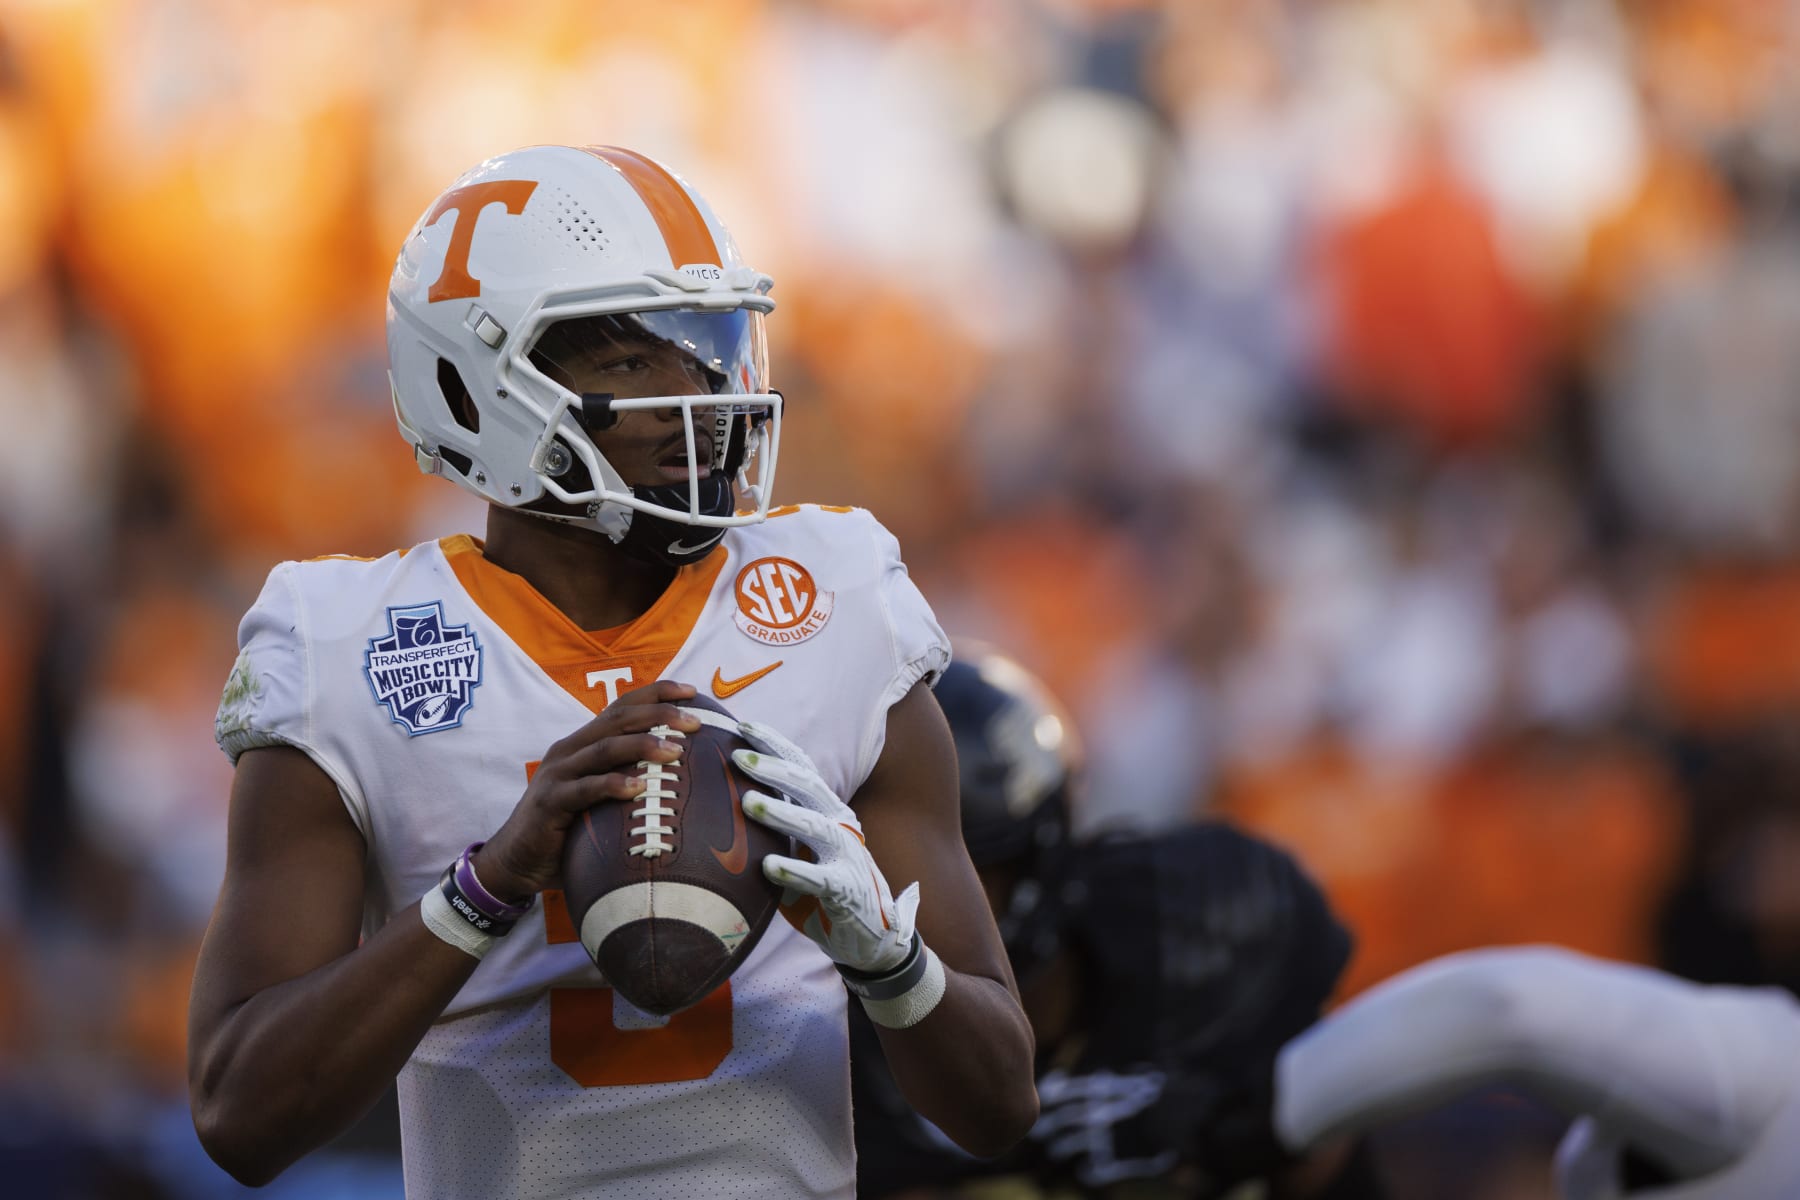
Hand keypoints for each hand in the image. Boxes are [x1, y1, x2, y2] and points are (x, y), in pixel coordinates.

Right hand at [471, 680, 702, 903]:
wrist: (517, 860)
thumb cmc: (569, 829)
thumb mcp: (602, 798)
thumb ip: (630, 781)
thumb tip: (685, 782)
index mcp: (584, 743)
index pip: (622, 707)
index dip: (656, 694)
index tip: (691, 692)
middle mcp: (571, 750)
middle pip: (618, 719)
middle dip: (658, 714)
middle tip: (694, 722)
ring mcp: (558, 773)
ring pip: (604, 748)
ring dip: (642, 745)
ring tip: (675, 751)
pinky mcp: (550, 802)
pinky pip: (584, 789)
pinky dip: (612, 785)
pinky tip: (639, 787)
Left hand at [732, 720, 916, 974]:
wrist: (869, 937)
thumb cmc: (823, 889)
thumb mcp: (799, 851)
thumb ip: (776, 829)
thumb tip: (722, 805)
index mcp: (826, 810)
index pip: (801, 768)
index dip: (775, 745)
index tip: (742, 726)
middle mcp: (839, 825)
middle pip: (808, 786)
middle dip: (773, 768)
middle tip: (738, 754)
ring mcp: (846, 856)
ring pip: (815, 826)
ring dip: (781, 813)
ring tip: (749, 802)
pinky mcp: (846, 891)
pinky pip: (820, 879)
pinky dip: (795, 871)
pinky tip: (770, 866)